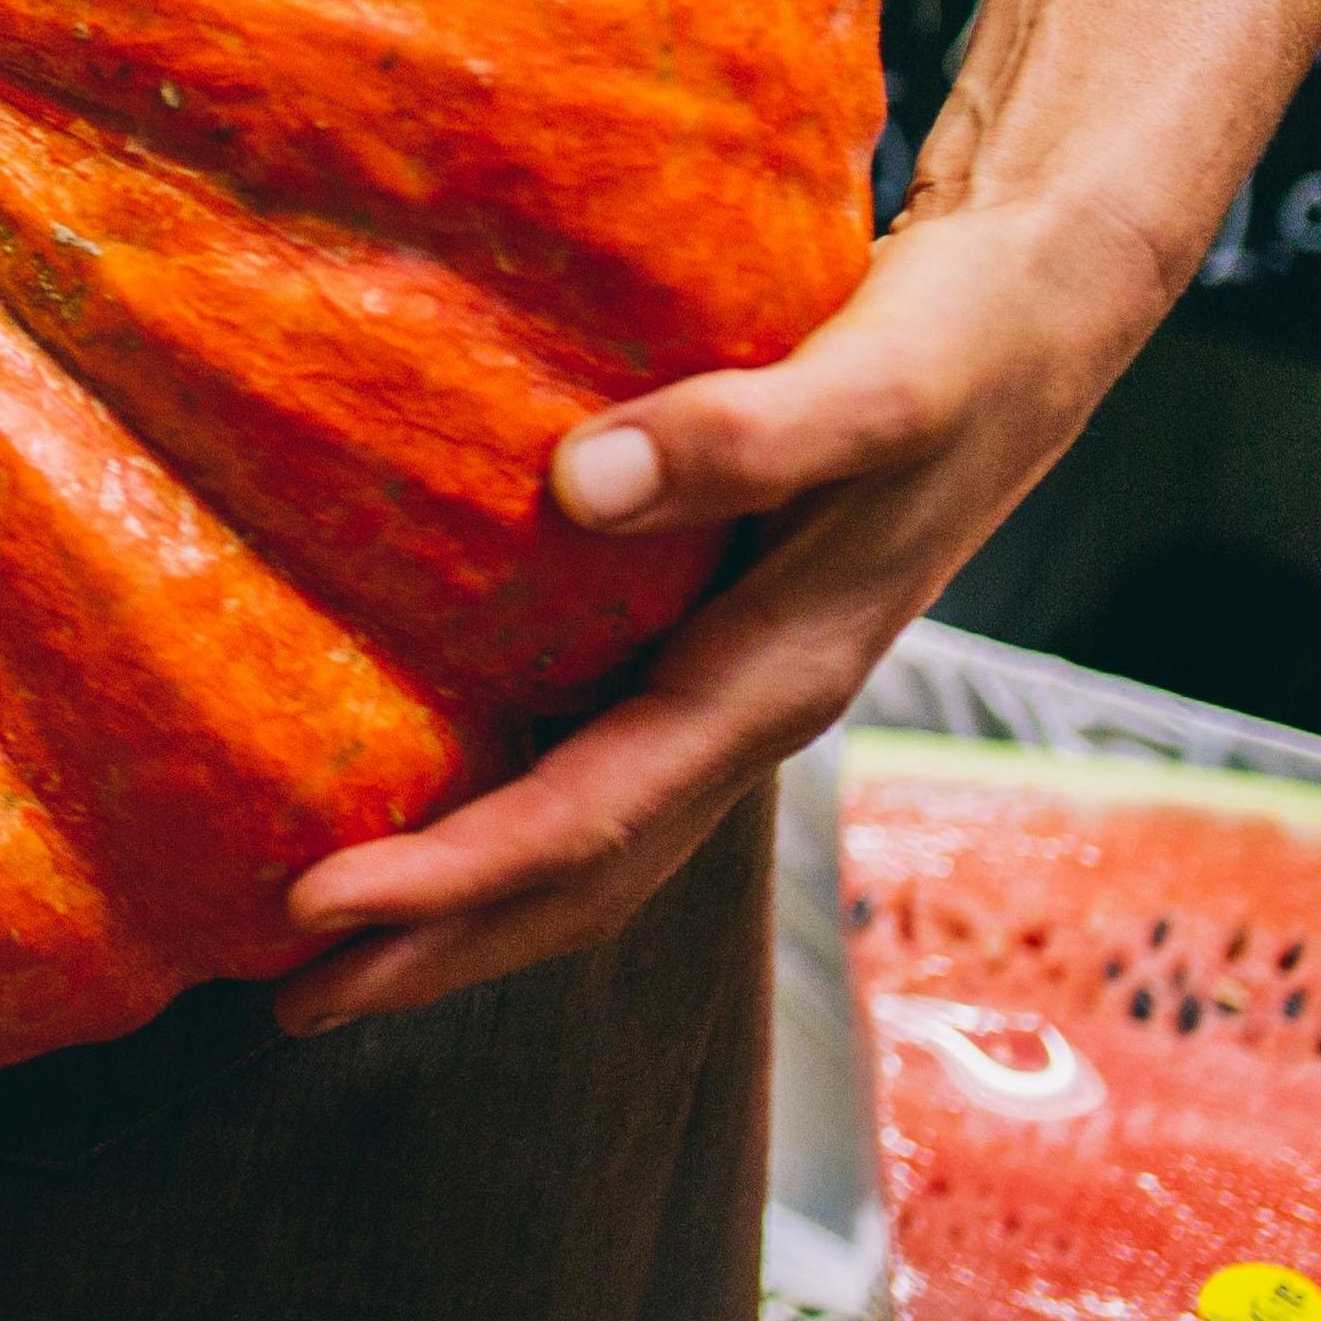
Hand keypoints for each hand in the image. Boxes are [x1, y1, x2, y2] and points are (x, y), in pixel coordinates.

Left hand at [267, 181, 1184, 1031]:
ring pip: (587, 840)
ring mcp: (731, 686)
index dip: (454, 877)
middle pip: (582, 877)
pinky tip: (412, 806)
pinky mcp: (709, 641)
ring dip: (462, 908)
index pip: (592, 820)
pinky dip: (497, 817)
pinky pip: (590, 763)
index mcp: (778, 679)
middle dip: (438, 948)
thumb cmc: (958, 349)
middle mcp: (749, 709)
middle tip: (285, 1001)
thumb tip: (582, 485)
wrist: (1035, 319)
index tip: (314, 906)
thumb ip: (746, 436)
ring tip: (323, 952)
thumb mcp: (871, 385)